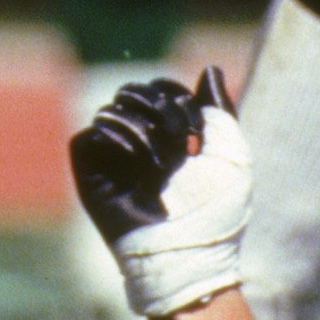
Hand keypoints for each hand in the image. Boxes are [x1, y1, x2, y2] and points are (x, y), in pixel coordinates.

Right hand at [69, 68, 251, 318]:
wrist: (189, 252)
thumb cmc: (216, 211)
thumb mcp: (230, 155)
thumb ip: (220, 110)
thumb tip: (209, 67)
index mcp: (168, 137)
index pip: (160, 89)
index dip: (176, 96)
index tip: (196, 130)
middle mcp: (138, 143)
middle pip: (133, 91)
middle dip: (158, 107)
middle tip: (179, 142)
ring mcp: (112, 157)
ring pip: (111, 108)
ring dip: (141, 126)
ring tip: (160, 159)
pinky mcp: (90, 173)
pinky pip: (89, 134)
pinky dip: (114, 137)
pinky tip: (137, 158)